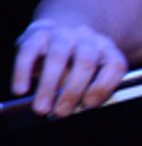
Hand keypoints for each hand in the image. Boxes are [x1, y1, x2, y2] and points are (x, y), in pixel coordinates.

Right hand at [12, 19, 127, 116]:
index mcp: (107, 49)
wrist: (54, 35)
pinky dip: (23, 73)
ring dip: (48, 86)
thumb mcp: (88, 75)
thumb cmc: (74, 64)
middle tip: (62, 112)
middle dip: (73, 90)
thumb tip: (78, 107)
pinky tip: (21, 90)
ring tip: (42, 107)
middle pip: (86, 62)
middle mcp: (88, 38)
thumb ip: (88, 90)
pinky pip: (28, 52)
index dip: (104, 87)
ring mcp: (62, 33)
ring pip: (58, 56)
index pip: (115, 65)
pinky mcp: (37, 33)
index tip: (89, 104)